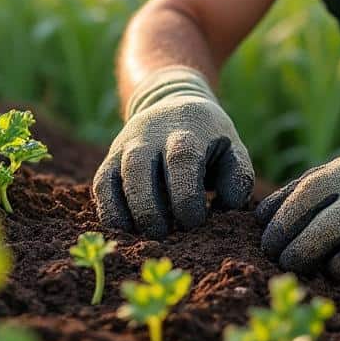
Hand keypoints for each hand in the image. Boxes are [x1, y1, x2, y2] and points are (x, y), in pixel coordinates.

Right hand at [92, 66, 254, 236]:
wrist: (171, 103)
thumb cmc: (209, 138)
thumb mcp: (233, 148)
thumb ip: (238, 178)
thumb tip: (226, 208)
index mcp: (186, 131)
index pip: (182, 161)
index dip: (186, 195)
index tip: (195, 222)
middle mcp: (149, 136)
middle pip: (140, 170)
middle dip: (150, 209)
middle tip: (165, 236)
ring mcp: (125, 147)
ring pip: (114, 179)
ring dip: (127, 213)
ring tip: (145, 238)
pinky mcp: (110, 160)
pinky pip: (101, 187)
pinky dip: (108, 212)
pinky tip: (125, 232)